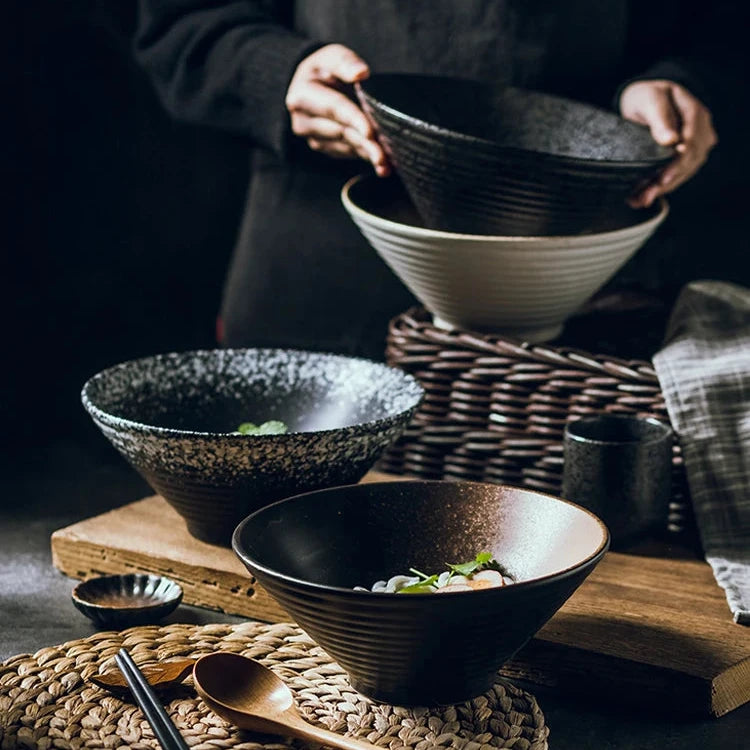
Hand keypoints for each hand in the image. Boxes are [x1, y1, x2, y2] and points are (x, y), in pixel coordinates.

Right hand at [285, 44, 389, 175]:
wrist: (310, 87)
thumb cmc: (324, 69)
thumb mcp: (331, 56)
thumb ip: (345, 62)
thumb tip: (361, 73)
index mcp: (302, 96)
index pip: (333, 108)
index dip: (354, 120)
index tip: (371, 132)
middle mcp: (303, 122)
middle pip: (342, 132)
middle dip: (365, 144)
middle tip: (385, 158)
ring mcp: (313, 138)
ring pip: (346, 147)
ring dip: (368, 154)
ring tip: (387, 164)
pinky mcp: (324, 148)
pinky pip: (348, 152)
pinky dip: (365, 155)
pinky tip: (382, 163)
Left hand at [619, 80, 717, 207]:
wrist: (643, 101)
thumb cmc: (647, 97)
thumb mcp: (650, 100)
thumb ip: (660, 118)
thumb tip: (671, 140)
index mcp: (694, 113)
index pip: (692, 142)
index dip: (678, 163)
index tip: (663, 178)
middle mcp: (699, 131)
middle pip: (688, 162)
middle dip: (666, 182)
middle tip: (645, 196)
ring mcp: (693, 146)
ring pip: (682, 172)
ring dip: (661, 189)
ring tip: (639, 200)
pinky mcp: (682, 158)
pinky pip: (674, 175)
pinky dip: (658, 188)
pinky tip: (640, 198)